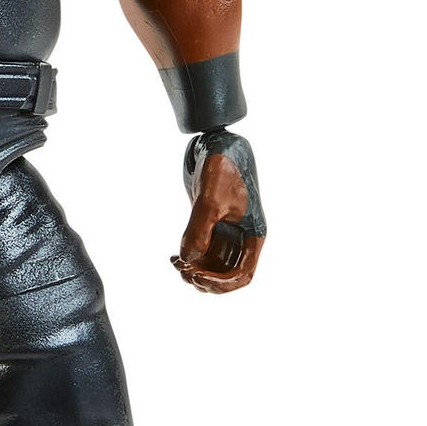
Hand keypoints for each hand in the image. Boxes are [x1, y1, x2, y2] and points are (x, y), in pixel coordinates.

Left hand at [171, 129, 264, 293]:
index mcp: (252, 235)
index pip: (242, 274)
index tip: (198, 277)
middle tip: (183, 272)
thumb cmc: (222, 168)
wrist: (215, 141)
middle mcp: (241, 235)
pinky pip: (203, 247)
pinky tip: (174, 255)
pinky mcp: (210, 219)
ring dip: (195, 268)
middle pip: (226, 273)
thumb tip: (188, 260)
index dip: (222, 284)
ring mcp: (225, 228)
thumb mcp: (211, 200)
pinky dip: (190, 255)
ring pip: (213, 262)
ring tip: (175, 263)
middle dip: (206, 278)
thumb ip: (199, 230)